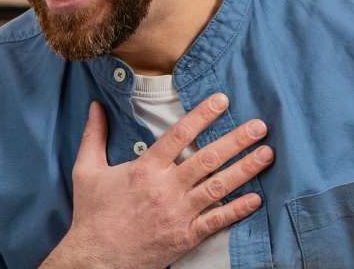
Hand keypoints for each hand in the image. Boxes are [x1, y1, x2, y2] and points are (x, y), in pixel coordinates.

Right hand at [43, 94, 273, 268]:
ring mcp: (179, 213)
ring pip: (219, 187)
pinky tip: (256, 198)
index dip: (202, 115)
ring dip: (245, 169)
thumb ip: (93, 135)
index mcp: (145, 169)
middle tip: (259, 126)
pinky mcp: (186, 236)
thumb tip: (95, 106)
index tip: (222, 100)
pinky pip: (218, 221)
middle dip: (236, 140)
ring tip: (267, 154)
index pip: (179, 135)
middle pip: (208, 159)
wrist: (98, 257)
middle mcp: (166, 188)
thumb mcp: (86, 169)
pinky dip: (238, 209)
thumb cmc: (92, 213)